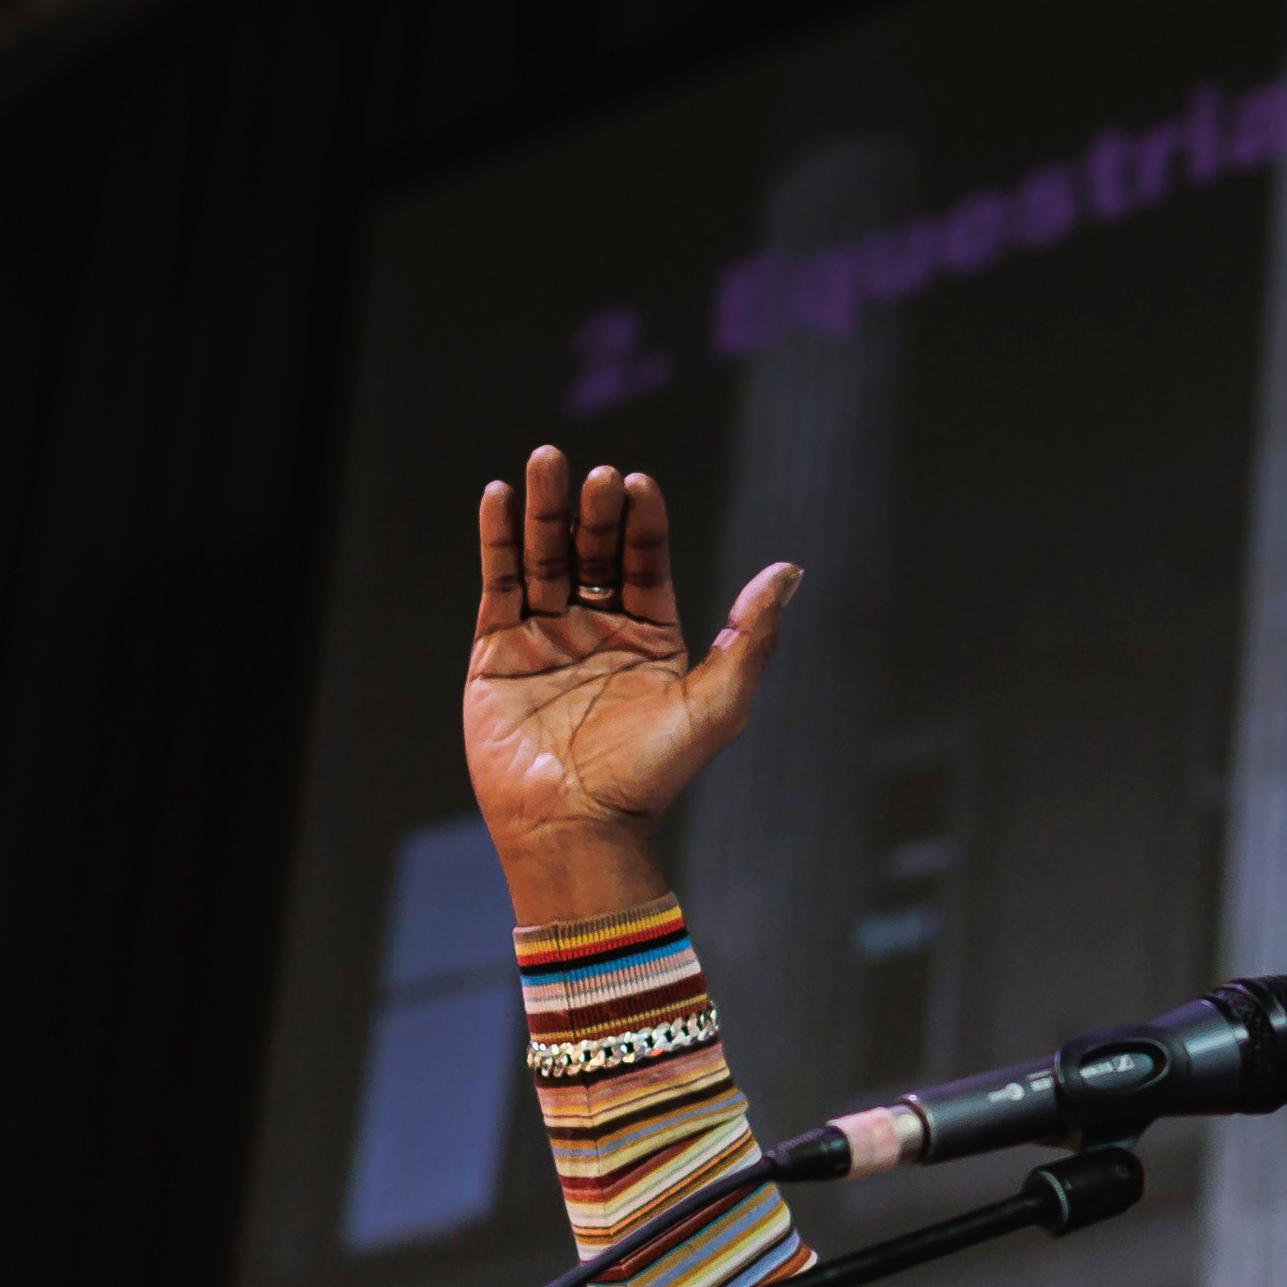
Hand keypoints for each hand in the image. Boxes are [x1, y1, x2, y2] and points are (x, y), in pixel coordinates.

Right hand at [466, 446, 796, 924]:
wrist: (577, 826)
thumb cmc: (652, 774)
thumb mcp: (718, 703)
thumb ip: (753, 636)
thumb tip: (789, 571)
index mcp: (652, 638)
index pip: (644, 561)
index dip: (641, 523)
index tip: (636, 484)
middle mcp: (598, 632)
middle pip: (593, 552)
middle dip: (591, 511)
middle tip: (591, 473)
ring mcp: (545, 638)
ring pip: (544, 557)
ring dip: (544, 510)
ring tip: (545, 461)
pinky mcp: (497, 652)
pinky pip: (498, 584)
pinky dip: (498, 541)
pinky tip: (501, 497)